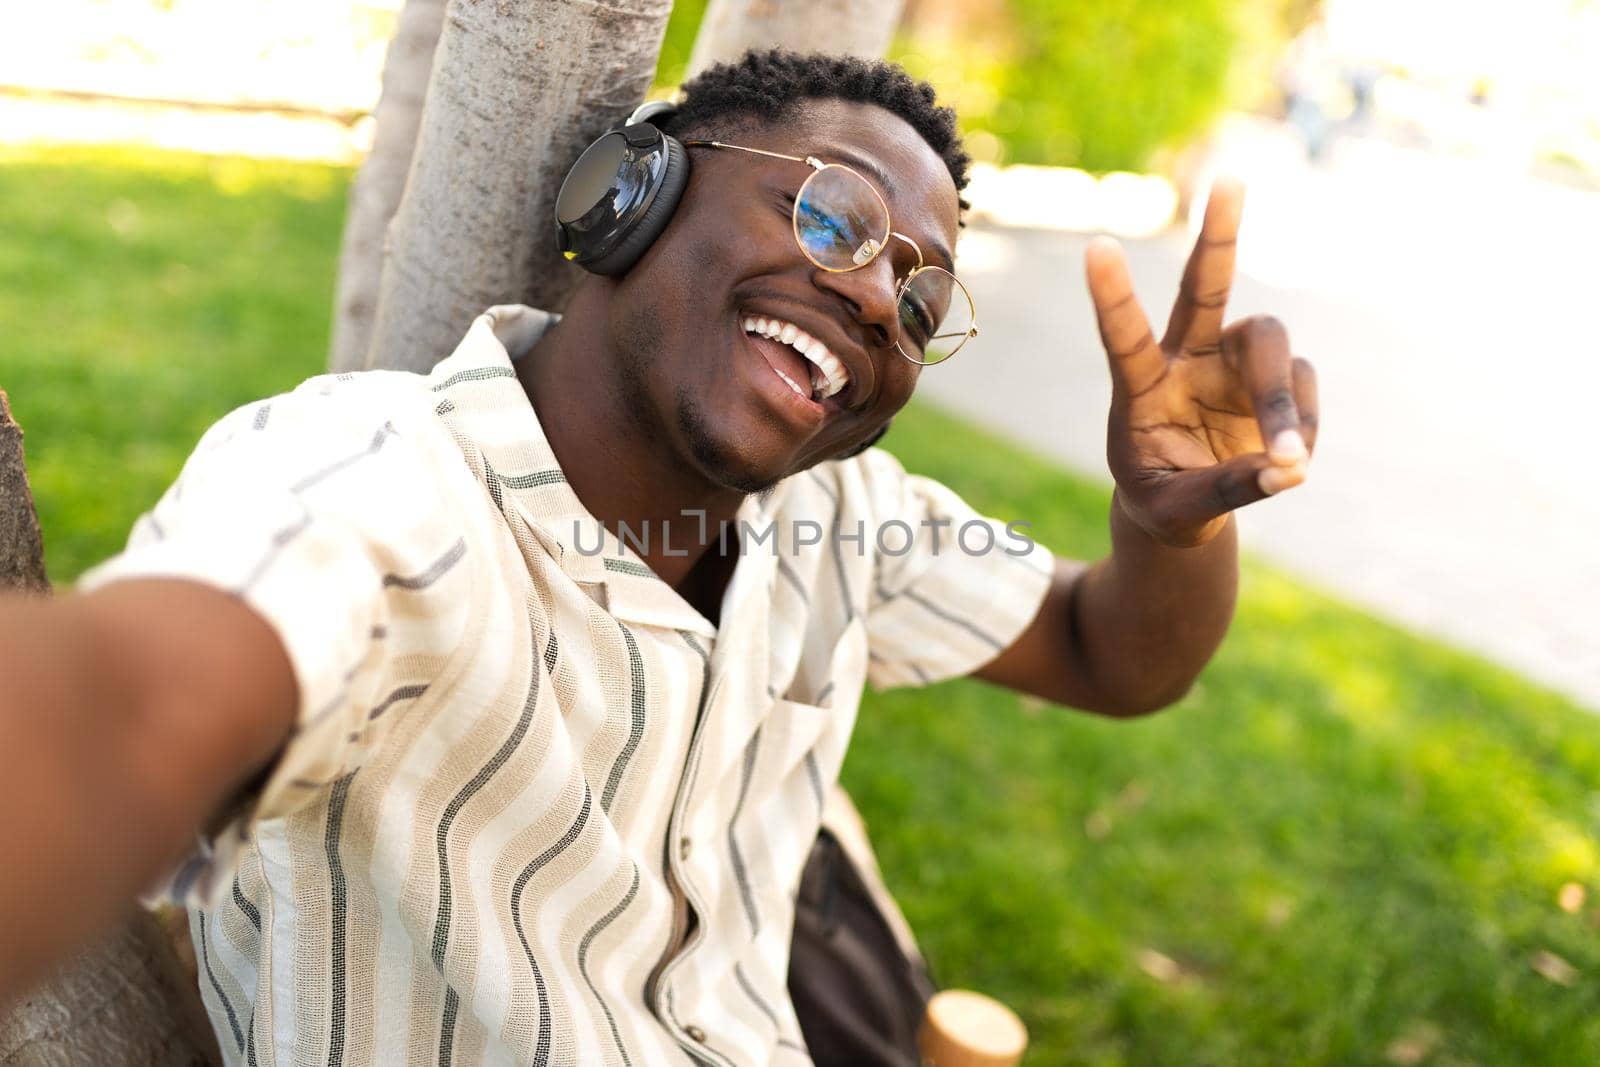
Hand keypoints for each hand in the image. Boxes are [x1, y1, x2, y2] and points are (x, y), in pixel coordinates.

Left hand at [1086, 178, 1318, 547]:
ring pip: (1271, 345)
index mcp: (1140, 388)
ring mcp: (1234, 364)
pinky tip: (1287, 464)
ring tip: (1289, 461)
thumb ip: (1224, 490)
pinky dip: (1300, 430)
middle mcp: (1187, 359)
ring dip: (1282, 402)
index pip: (1123, 339)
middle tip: (1229, 180)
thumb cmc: (1162, 499)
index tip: (1097, 247)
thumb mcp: (1176, 510)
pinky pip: (1301, 390)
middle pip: (1205, 289)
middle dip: (1218, 237)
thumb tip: (1289, 470)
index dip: (1112, 296)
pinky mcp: (1273, 379)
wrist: (1184, 505)